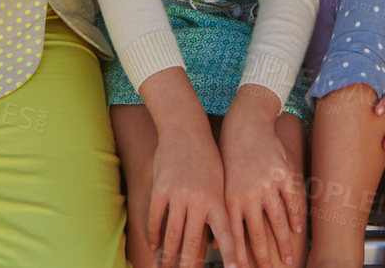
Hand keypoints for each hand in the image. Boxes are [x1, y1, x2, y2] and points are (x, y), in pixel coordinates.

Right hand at [148, 120, 235, 267]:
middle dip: (188, 263)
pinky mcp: (160, 188)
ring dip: (168, 254)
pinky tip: (154, 245)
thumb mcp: (219, 183)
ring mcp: (178, 194)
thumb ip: (218, 212)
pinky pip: (154, 217)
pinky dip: (153, 234)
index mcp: (217, 199)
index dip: (231, 253)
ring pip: (171, 233)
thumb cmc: (208, 159)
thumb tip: (217, 244)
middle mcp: (199, 199)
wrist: (186, 130)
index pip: (226, 232)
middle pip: (192, 241)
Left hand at [220, 87, 304, 267]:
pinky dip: (295, 217)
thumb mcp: (221, 185)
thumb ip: (222, 215)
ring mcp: (268, 185)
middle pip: (258, 233)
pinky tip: (298, 230)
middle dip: (263, 257)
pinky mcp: (283, 174)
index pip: (236, 235)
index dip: (241, 256)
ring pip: (278, 220)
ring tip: (288, 258)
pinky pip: (292, 201)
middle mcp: (249, 194)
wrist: (245, 125)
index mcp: (231, 199)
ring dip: (284, 242)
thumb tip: (216, 245)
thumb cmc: (230, 158)